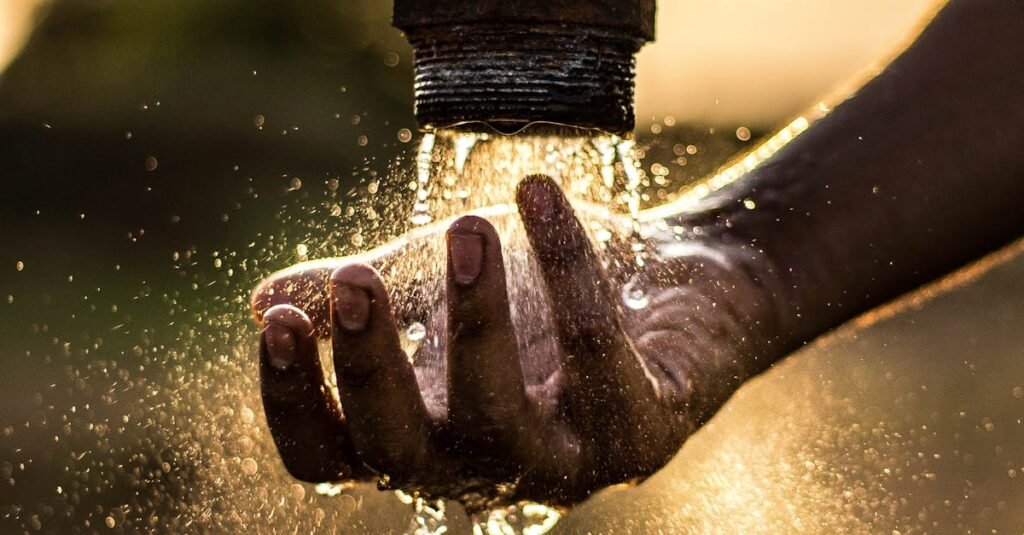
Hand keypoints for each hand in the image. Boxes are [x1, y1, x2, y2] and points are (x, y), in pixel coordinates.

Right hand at [251, 175, 781, 506]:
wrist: (671, 282)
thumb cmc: (540, 292)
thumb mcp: (436, 285)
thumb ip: (358, 298)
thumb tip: (261, 299)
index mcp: (423, 435)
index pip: (332, 458)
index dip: (296, 403)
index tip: (282, 320)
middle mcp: (484, 466)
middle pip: (402, 456)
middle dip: (374, 369)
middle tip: (357, 277)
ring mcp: (565, 462)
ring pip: (500, 423)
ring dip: (476, 321)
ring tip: (468, 227)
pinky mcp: (639, 432)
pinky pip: (596, 353)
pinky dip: (568, 268)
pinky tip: (539, 193)